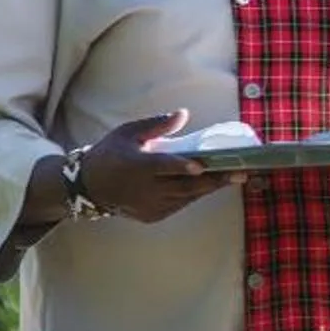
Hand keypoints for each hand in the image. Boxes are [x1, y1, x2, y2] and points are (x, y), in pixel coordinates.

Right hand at [72, 109, 243, 221]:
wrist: (89, 187)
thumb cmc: (111, 153)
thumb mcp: (128, 133)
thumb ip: (156, 125)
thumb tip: (182, 114)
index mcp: (138, 166)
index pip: (163, 166)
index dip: (182, 167)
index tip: (202, 165)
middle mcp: (146, 189)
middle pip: (184, 186)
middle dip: (214, 179)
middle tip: (240, 172)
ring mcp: (150, 206)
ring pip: (187, 197)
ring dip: (210, 187)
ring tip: (235, 176)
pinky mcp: (153, 216)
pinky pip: (180, 205)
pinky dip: (195, 194)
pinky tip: (211, 184)